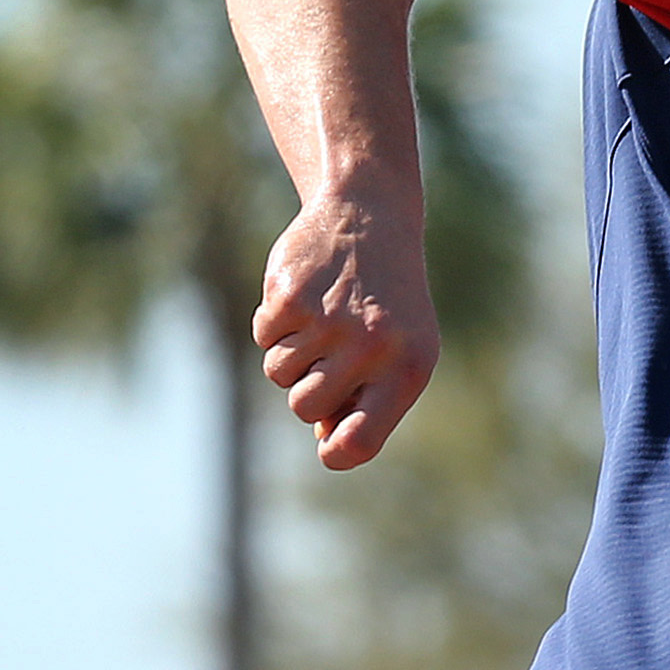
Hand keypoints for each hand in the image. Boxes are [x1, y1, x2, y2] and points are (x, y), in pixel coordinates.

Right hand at [253, 183, 438, 470]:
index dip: (336, 454)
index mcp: (406, 369)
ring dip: (291, 352)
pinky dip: (276, 322)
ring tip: (323, 316)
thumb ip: (369, 402)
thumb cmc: (388, 301)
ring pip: (278, 374)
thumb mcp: (399, 350)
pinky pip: (263, 337)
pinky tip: (306, 294)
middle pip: (305, 408)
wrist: (371, 215)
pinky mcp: (290, 296)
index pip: (360, 441)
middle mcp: (371, 348)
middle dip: (308, 387)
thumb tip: (326, 441)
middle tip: (331, 350)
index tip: (327, 447)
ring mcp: (328, 321)